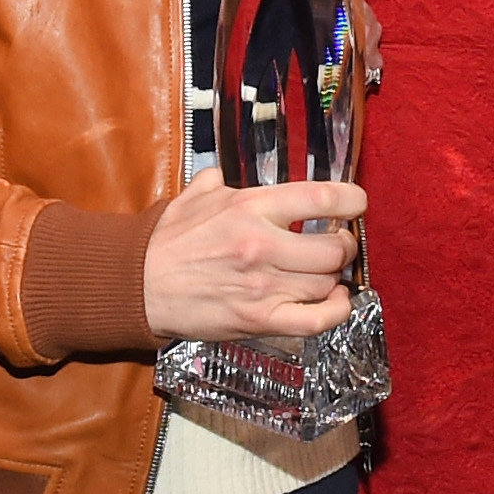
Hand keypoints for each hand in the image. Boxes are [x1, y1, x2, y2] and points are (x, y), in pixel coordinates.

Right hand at [143, 169, 366, 343]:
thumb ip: (218, 181)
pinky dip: (336, 311)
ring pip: (327, 282)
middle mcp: (262, 245)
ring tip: (325, 273)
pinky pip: (317, 320)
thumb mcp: (195, 197)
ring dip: (334, 278)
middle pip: (334, 247)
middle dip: (343, 245)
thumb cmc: (167, 242)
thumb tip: (225, 173)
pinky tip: (333, 300)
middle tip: (336, 245)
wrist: (138, 286)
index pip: (323, 197)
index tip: (356, 204)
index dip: (352, 200)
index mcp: (251, 207)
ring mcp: (263, 286)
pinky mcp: (259, 320)